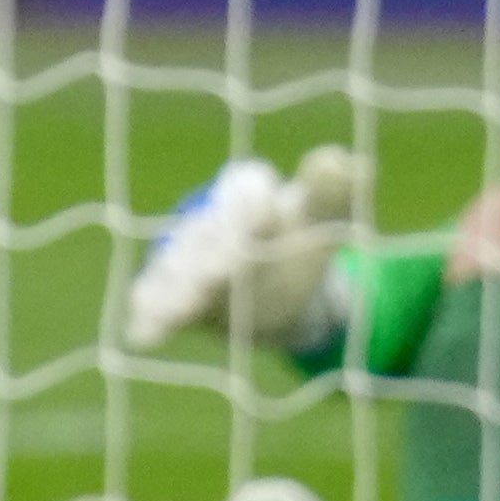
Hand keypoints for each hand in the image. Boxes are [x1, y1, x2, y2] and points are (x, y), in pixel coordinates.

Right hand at [119, 143, 364, 358]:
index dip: (256, 202)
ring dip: (179, 286)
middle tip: (219, 272)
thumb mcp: (323, 226)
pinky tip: (144, 335)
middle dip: (214, 251)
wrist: (272, 294)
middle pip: (208, 232)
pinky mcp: (171, 293)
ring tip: (180, 306)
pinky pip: (155, 298)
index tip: (270, 216)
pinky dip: (149, 315)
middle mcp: (211, 224)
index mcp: (249, 197)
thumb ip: (334, 197)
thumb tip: (355, 164)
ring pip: (178, 266)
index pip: (247, 189)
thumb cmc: (296, 249)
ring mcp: (186, 257)